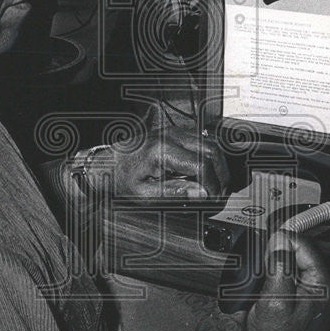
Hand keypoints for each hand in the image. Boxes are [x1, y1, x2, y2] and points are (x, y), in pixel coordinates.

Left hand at [100, 127, 229, 198]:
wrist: (108, 163)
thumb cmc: (121, 177)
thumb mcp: (145, 194)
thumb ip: (175, 192)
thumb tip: (202, 193)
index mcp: (162, 150)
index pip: (201, 165)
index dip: (213, 185)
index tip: (212, 199)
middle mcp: (170, 136)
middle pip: (212, 151)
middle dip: (221, 175)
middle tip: (219, 195)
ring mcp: (174, 131)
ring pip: (211, 143)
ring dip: (219, 166)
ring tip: (215, 186)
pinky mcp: (176, 132)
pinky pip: (203, 141)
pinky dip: (211, 157)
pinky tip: (207, 173)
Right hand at [224, 230, 329, 330]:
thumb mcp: (273, 298)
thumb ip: (279, 266)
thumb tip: (281, 240)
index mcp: (323, 285)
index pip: (306, 246)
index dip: (284, 240)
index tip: (269, 241)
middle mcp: (325, 290)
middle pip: (303, 256)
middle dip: (282, 255)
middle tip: (264, 260)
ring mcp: (318, 299)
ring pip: (298, 268)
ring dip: (280, 268)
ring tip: (266, 277)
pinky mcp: (308, 305)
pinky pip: (295, 282)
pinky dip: (281, 280)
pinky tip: (270, 290)